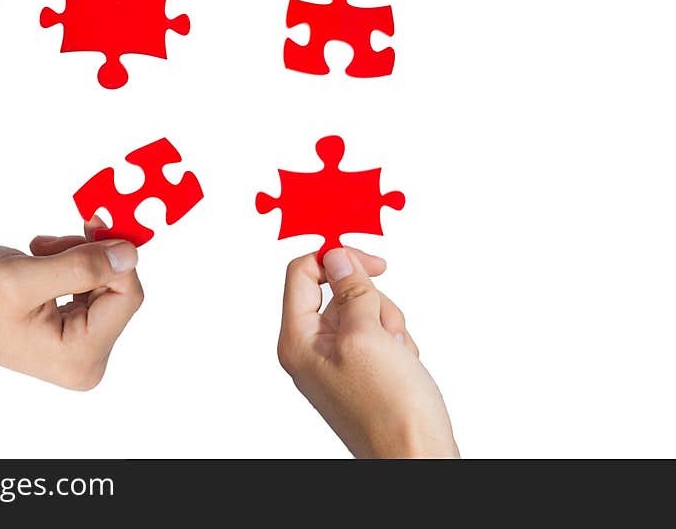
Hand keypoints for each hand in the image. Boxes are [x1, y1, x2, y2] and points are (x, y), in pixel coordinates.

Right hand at [0, 218, 142, 388]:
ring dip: (77, 256)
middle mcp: (87, 360)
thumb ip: (82, 266)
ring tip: (37, 252)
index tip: (92, 221)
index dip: (114, 255)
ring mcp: (82, 348)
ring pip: (106, 282)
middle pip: (118, 289)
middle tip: (48, 242)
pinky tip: (41, 261)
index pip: (127, 296)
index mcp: (80, 356)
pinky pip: (94, 287)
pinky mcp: (75, 333)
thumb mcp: (25, 277)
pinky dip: (72, 264)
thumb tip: (131, 254)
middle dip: (89, 255)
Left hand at [278, 248, 457, 457]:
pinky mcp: (363, 370)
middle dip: (373, 302)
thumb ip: (351, 291)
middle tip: (385, 331)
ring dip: (389, 324)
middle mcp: (312, 350)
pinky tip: (404, 366)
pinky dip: (397, 343)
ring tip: (398, 355)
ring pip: (365, 311)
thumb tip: (336, 257)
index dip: (335, 260)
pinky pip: (380, 334)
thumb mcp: (368, 336)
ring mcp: (338, 361)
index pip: (302, 275)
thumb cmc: (390, 412)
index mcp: (298, 341)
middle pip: (339, 292)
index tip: (371, 262)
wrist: (418, 458)